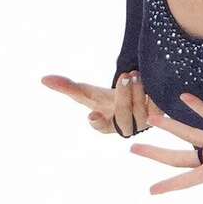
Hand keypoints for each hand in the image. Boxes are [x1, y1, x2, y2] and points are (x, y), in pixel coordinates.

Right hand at [41, 71, 159, 136]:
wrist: (133, 96)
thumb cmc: (106, 98)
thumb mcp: (87, 92)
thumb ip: (67, 87)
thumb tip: (43, 79)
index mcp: (106, 125)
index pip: (100, 126)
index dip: (97, 122)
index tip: (92, 115)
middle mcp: (125, 128)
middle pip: (124, 116)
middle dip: (123, 96)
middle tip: (124, 77)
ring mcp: (143, 124)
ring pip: (142, 112)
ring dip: (139, 92)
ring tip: (136, 75)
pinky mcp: (159, 117)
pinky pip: (158, 109)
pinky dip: (153, 95)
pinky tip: (148, 81)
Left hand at [130, 92, 202, 203]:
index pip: (187, 181)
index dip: (169, 186)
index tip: (150, 191)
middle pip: (178, 156)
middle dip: (155, 154)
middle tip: (133, 150)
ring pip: (189, 133)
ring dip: (170, 125)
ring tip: (151, 118)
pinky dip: (198, 106)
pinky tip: (184, 96)